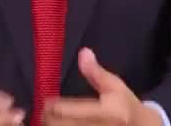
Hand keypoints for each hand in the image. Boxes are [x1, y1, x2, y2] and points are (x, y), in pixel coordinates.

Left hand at [44, 48, 162, 125]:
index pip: (65, 111)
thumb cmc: (126, 106)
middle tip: (44, 112)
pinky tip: (61, 125)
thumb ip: (96, 73)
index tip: (47, 101)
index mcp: (105, 112)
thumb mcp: (115, 86)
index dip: (51, 105)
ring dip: (52, 125)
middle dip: (47, 118)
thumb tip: (83, 52)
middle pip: (58, 125)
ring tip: (50, 120)